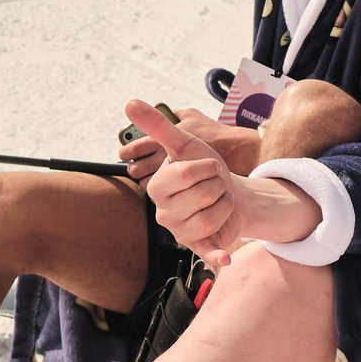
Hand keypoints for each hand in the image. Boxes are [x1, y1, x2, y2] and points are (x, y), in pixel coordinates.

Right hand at [124, 101, 315, 268]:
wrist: (230, 192)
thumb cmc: (204, 169)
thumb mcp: (184, 144)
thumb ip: (157, 125)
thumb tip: (130, 102)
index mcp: (156, 188)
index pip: (185, 173)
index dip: (206, 167)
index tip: (207, 167)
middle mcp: (164, 213)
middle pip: (203, 194)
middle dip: (218, 185)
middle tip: (214, 186)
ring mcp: (181, 232)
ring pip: (212, 216)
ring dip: (226, 203)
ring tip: (219, 201)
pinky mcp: (200, 247)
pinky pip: (208, 253)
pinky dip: (216, 256)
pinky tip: (223, 258)